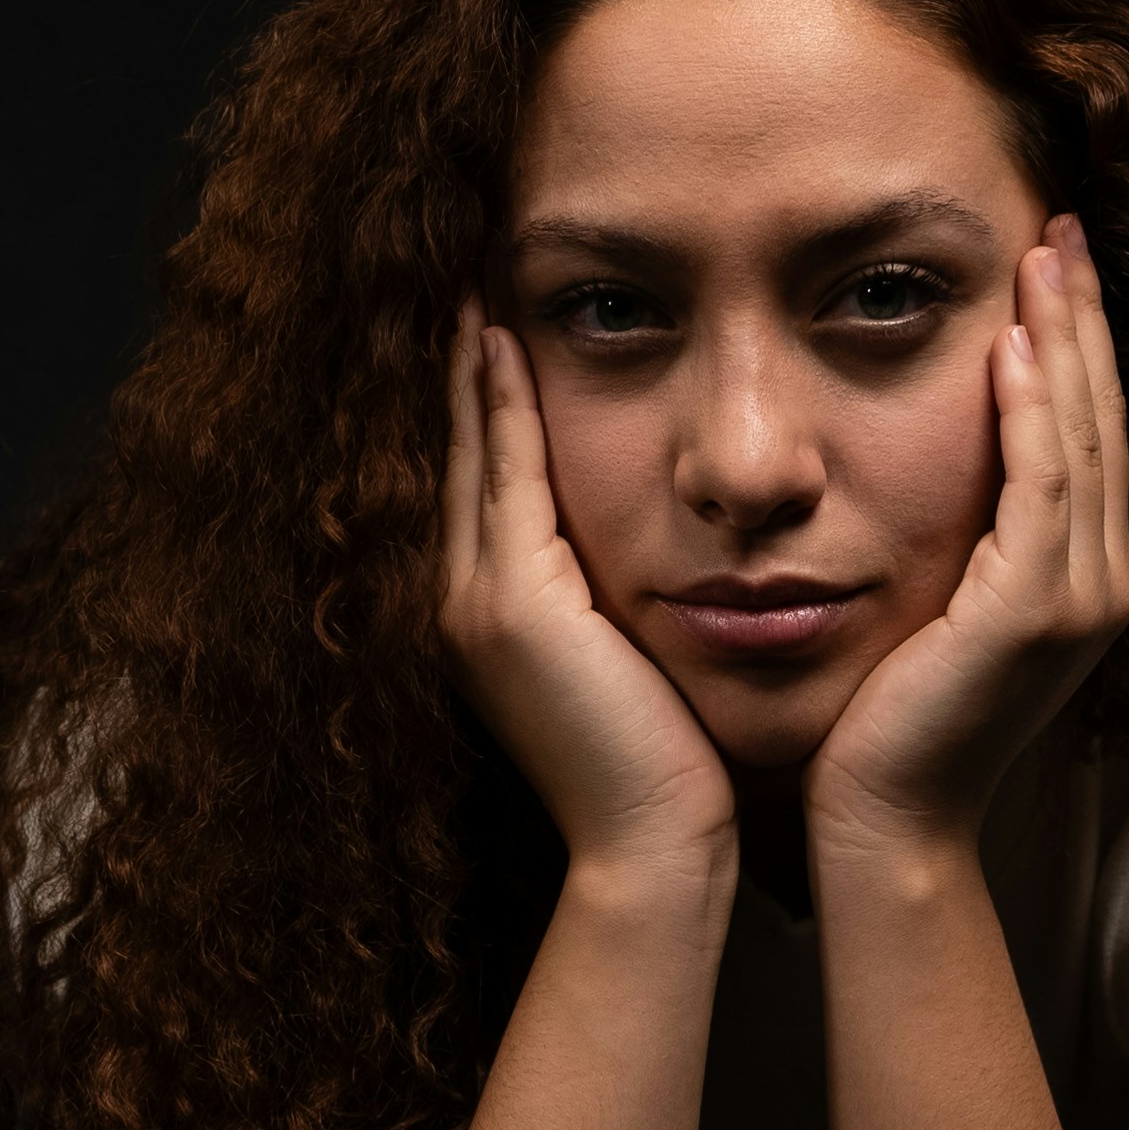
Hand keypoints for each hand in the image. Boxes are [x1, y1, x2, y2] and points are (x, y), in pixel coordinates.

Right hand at [440, 301, 738, 871]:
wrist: (656, 850)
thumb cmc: (672, 770)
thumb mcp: (638, 665)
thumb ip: (622, 604)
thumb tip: (658, 554)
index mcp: (497, 619)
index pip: (484, 485)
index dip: (477, 407)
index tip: (489, 326)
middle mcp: (466, 604)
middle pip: (456, 456)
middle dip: (459, 371)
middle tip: (463, 279)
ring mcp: (479, 604)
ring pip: (466, 453)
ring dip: (467, 367)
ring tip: (472, 287)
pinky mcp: (512, 605)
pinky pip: (501, 475)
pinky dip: (496, 404)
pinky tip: (500, 338)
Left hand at [807, 216, 1128, 853]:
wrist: (880, 823)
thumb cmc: (879, 724)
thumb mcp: (927, 607)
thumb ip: (951, 538)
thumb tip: (917, 463)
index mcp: (1075, 580)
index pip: (1086, 435)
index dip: (1076, 343)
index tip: (1049, 259)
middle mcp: (1098, 584)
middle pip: (1101, 418)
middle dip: (1083, 316)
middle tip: (1060, 221)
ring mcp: (1078, 600)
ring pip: (1082, 438)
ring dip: (1066, 338)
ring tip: (1044, 252)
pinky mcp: (1035, 612)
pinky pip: (1045, 486)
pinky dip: (1031, 411)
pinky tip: (1011, 344)